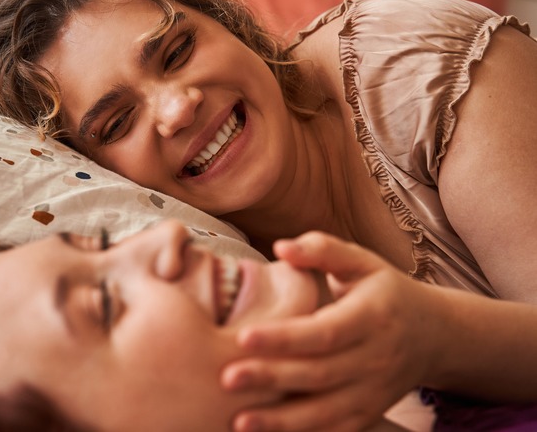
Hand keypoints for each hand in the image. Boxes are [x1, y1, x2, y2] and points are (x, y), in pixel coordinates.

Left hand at [221, 232, 440, 431]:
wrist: (435, 336)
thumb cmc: (385, 292)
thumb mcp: (362, 262)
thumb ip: (322, 250)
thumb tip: (281, 247)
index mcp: (372, 316)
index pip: (325, 332)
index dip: (284, 338)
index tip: (242, 337)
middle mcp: (376, 358)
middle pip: (319, 374)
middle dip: (272, 378)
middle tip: (227, 378)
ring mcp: (374, 392)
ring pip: (326, 413)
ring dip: (281, 421)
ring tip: (239, 420)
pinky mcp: (369, 414)